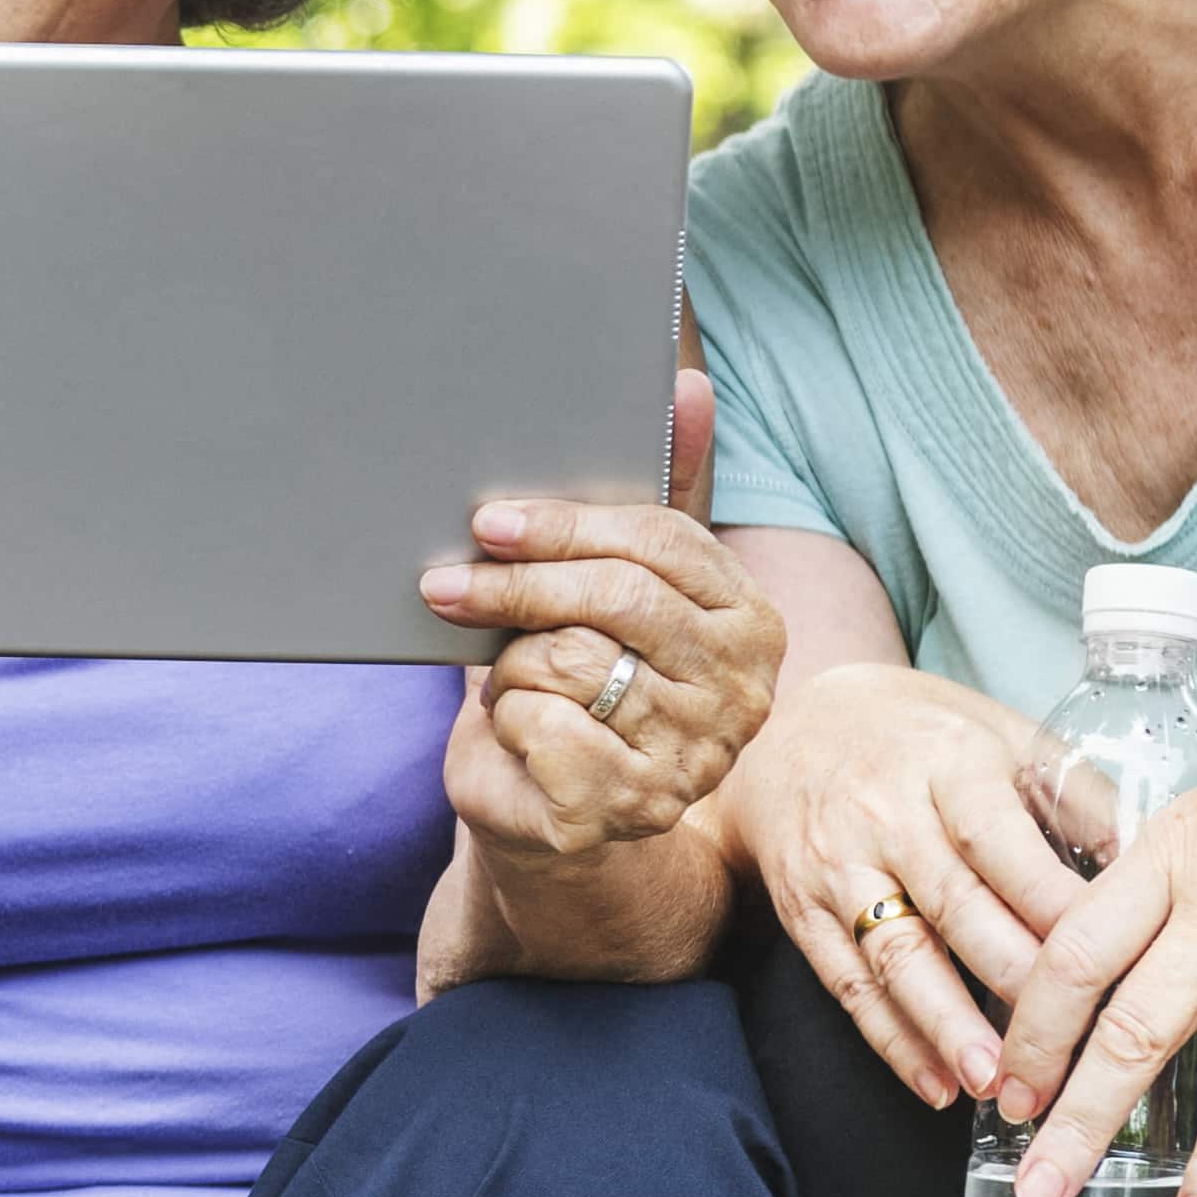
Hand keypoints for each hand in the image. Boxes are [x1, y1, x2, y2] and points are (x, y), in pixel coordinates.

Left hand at [421, 379, 781, 866]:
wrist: (550, 811)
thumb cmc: (580, 682)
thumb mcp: (611, 585)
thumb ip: (653, 494)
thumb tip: (690, 385)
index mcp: (751, 623)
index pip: (660, 543)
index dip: (566, 525)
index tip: (489, 522)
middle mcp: (742, 693)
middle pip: (617, 597)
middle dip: (520, 584)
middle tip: (445, 583)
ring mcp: (695, 757)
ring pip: (573, 662)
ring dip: (513, 665)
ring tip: (510, 678)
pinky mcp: (634, 807)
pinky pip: (547, 729)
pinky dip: (509, 722)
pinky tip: (517, 732)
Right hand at [728, 660, 1092, 1107]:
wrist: (794, 728)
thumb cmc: (923, 735)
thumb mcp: (1002, 732)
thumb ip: (1074, 795)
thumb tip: (1149, 863)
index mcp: (948, 765)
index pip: (1002, 843)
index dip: (1052, 905)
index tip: (1108, 961)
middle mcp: (886, 816)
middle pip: (953, 906)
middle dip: (1010, 980)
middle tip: (1064, 1044)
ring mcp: (838, 868)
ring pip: (895, 955)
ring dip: (945, 1025)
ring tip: (995, 1083)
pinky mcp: (805, 913)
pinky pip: (849, 985)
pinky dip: (892, 1040)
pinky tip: (936, 1084)